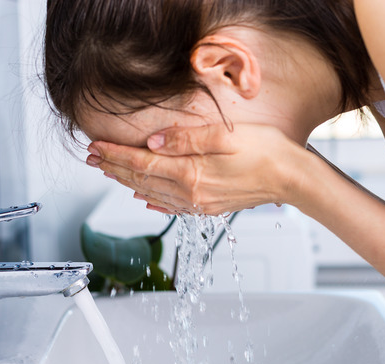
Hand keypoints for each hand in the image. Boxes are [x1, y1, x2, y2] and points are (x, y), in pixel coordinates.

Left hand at [86, 123, 306, 214]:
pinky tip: (145, 198)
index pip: (140, 164)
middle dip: (113, 168)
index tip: (94, 147)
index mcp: (191, 173)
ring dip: (127, 183)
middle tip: (91, 157)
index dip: (114, 155)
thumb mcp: (224, 135)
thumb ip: (185, 139)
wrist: (293, 178)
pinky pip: (172, 207)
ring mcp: (199, 203)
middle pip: (141, 180)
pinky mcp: (209, 206)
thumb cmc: (266, 151)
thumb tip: (152, 143)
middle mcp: (190, 193)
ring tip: (109, 173)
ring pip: (152, 193)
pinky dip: (153, 200)